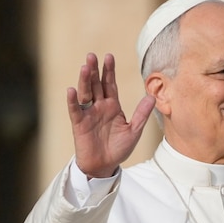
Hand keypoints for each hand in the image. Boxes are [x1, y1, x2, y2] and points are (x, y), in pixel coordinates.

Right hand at [66, 53, 155, 177]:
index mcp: (112, 106)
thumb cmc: (119, 149)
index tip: (109, 56)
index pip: (110, 84)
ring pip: (85, 93)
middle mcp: (99, 107)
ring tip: (85, 67)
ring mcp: (88, 114)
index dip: (109, 71)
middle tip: (92, 56)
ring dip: (84, 81)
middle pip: (96, 85)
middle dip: (94, 70)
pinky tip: (71, 90)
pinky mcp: (79, 124)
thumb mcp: (134, 131)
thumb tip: (152, 96)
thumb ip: (141, 114)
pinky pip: (75, 110)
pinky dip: (72, 101)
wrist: (105, 166)